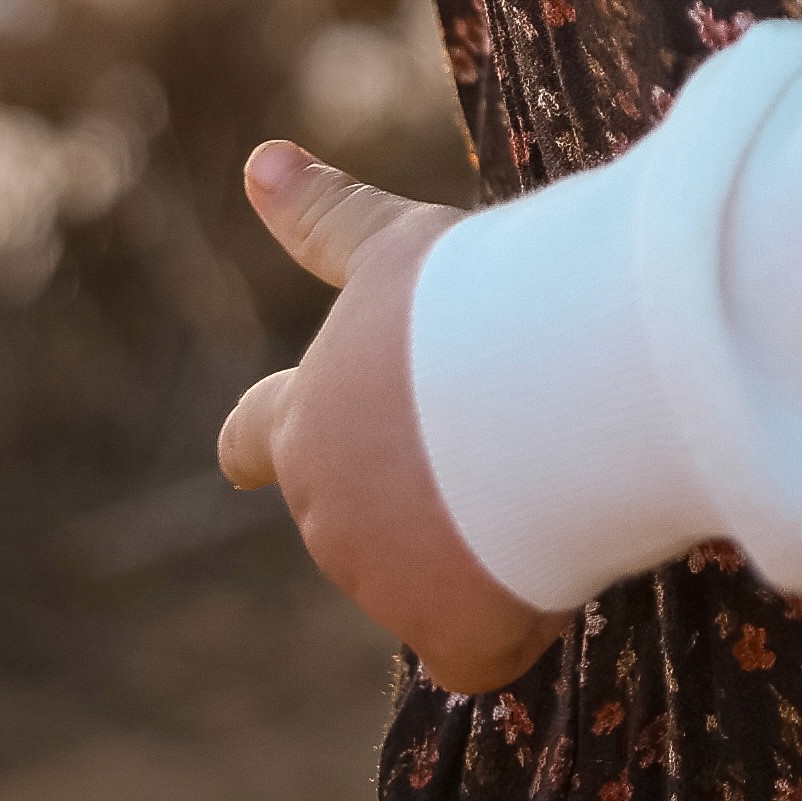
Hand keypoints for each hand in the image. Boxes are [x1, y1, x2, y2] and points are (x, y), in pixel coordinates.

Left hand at [216, 141, 558, 694]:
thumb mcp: (399, 251)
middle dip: (424, 482)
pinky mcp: (452, 636)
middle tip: (507, 421)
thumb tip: (258, 160)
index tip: (242, 457)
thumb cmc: (476, 306)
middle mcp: (326, 510)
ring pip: (440, 568)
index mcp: (305, 422)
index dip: (258, 441)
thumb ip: (328, 222)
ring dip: (484, 535)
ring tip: (547, 462)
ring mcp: (384, 584)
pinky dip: (520, 614)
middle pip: (372, 507)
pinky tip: (559, 556)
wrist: (547, 392)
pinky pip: (486, 640)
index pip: (255, 436)